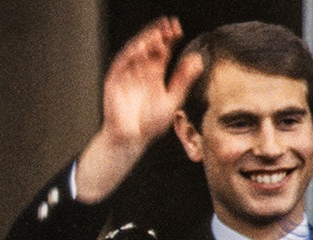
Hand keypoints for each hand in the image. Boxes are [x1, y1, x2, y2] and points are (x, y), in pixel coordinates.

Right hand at [76, 17, 203, 201]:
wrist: (132, 139)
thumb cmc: (150, 124)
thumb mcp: (173, 99)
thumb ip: (184, 80)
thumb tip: (197, 60)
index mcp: (155, 74)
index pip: (163, 51)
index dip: (169, 39)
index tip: (178, 30)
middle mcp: (141, 72)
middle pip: (149, 47)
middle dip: (158, 35)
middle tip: (169, 27)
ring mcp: (127, 75)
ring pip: (135, 52)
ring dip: (145, 41)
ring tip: (157, 35)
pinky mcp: (114, 82)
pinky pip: (121, 64)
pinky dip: (129, 55)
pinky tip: (141, 48)